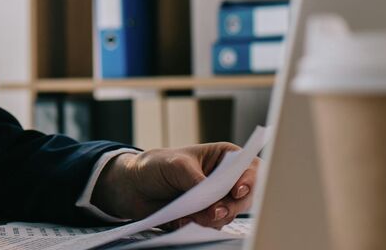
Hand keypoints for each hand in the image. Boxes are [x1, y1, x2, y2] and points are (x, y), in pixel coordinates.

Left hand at [89, 143, 258, 230]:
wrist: (134, 186)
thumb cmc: (157, 165)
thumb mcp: (175, 165)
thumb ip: (196, 181)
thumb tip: (211, 203)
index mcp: (223, 158)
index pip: (250, 167)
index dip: (250, 180)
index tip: (237, 191)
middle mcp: (224, 180)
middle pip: (245, 197)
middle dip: (230, 207)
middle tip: (213, 211)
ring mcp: (216, 200)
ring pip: (229, 215)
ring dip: (212, 218)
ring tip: (190, 215)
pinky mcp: (205, 217)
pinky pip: (211, 227)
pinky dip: (199, 226)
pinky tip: (183, 219)